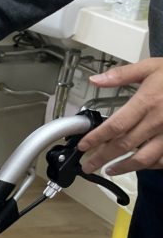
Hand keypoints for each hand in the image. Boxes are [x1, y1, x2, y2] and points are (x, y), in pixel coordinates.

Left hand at [79, 57, 162, 173]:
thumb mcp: (150, 67)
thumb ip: (121, 75)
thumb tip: (95, 79)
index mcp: (146, 102)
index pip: (115, 126)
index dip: (96, 138)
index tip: (83, 146)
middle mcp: (158, 121)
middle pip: (124, 145)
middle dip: (102, 157)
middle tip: (87, 165)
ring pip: (144, 158)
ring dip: (124, 167)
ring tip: (109, 170)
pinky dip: (149, 165)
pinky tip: (138, 166)